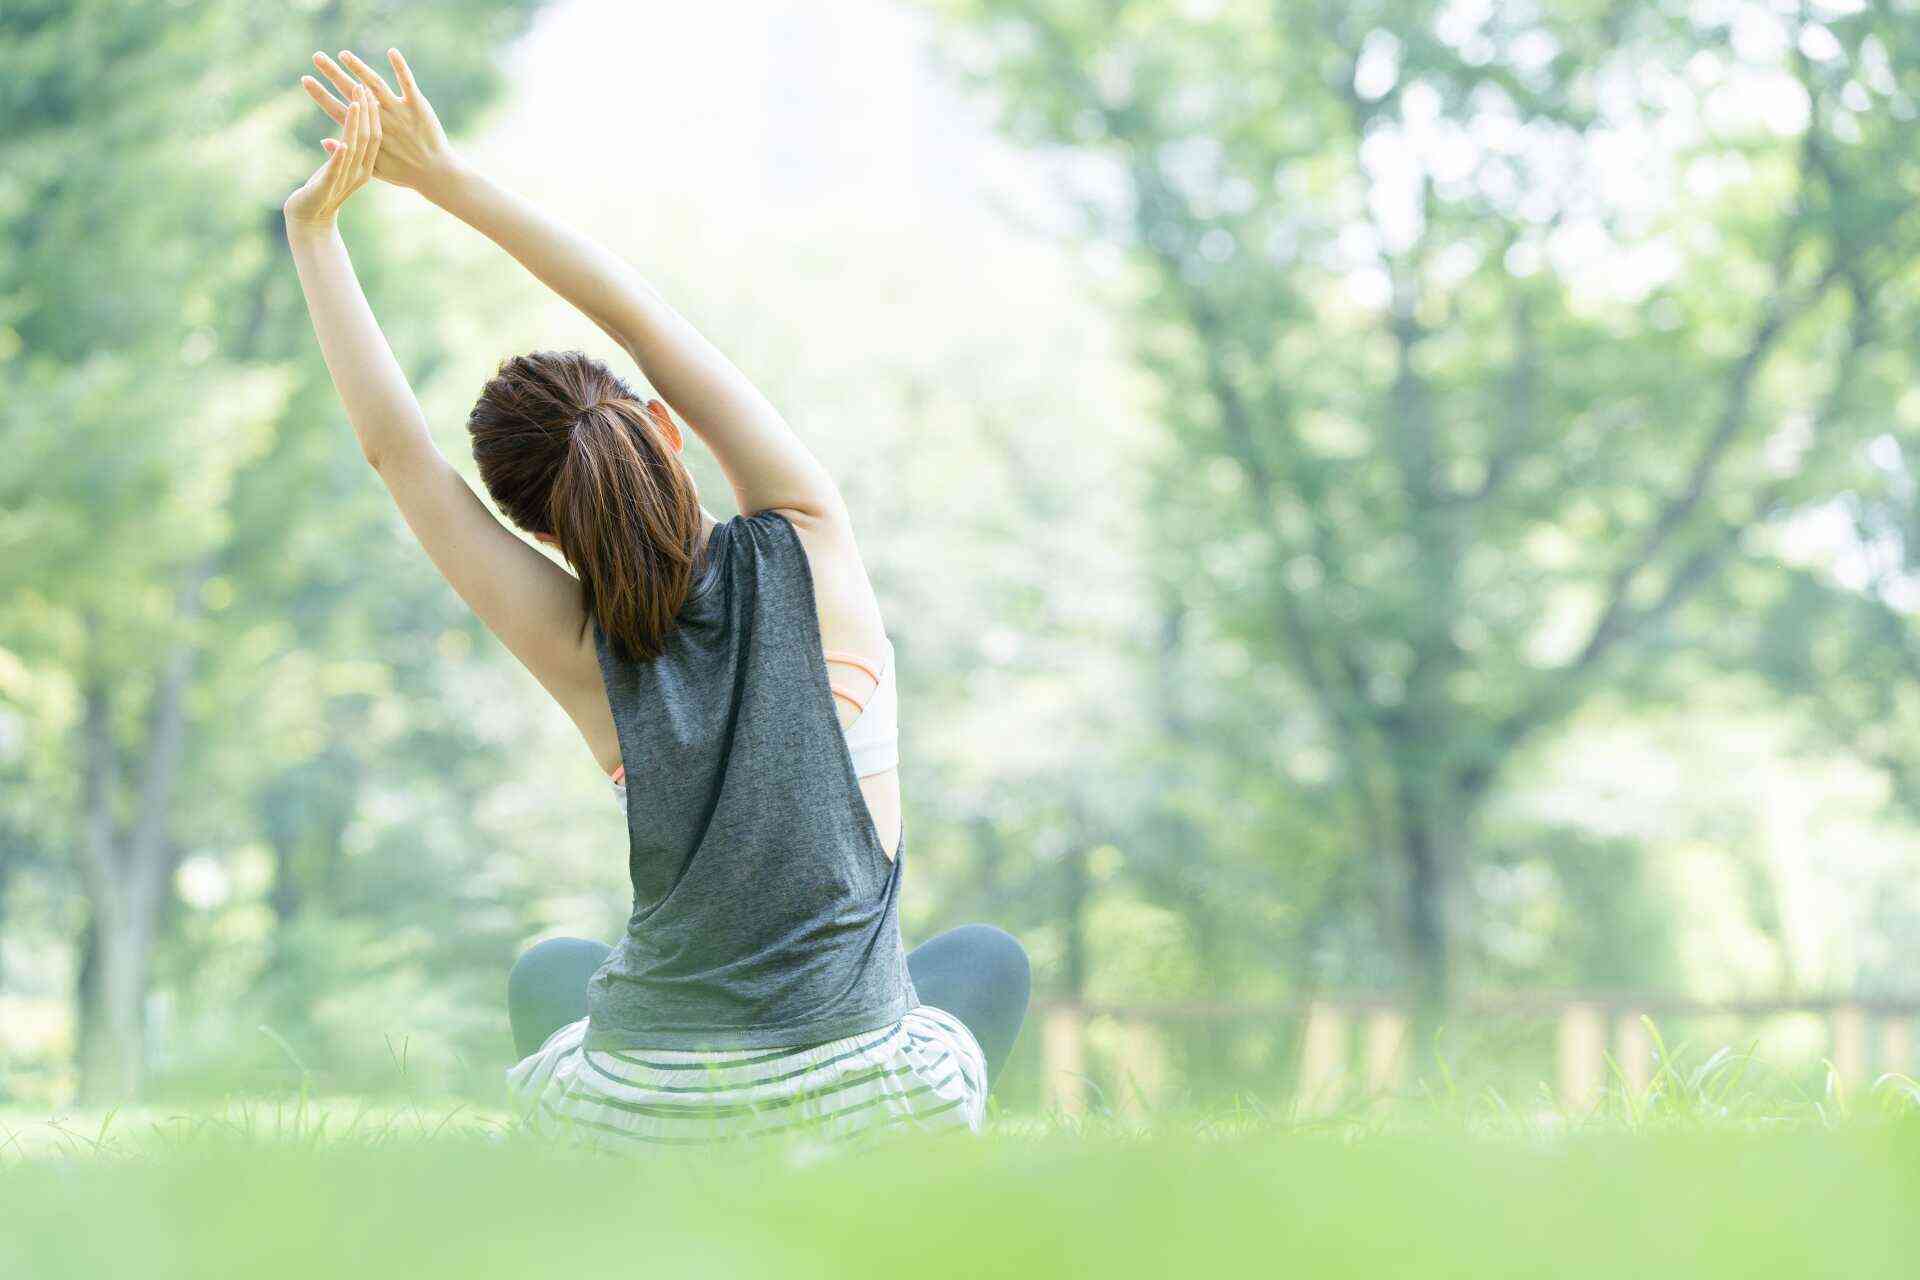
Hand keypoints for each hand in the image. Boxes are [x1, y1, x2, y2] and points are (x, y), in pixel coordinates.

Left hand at [283, 81, 379, 231]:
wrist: (310, 222)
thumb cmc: (320, 194)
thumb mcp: (334, 169)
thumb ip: (340, 155)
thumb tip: (340, 139)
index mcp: (363, 167)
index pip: (372, 136)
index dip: (370, 113)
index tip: (366, 89)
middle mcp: (359, 172)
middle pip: (368, 137)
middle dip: (366, 111)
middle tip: (361, 85)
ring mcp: (346, 180)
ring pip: (356, 148)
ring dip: (356, 124)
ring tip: (356, 102)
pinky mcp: (328, 187)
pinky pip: (337, 168)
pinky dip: (341, 154)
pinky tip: (342, 140)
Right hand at [303, 48, 457, 195]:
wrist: (436, 174)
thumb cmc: (403, 173)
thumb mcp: (371, 168)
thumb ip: (348, 152)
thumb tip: (323, 140)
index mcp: (366, 133)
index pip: (338, 110)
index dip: (320, 95)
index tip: (304, 78)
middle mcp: (380, 119)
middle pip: (352, 92)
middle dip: (333, 74)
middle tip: (317, 56)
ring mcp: (398, 111)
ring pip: (375, 84)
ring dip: (359, 67)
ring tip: (343, 54)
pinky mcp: (418, 106)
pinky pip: (407, 83)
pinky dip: (400, 67)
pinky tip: (392, 51)